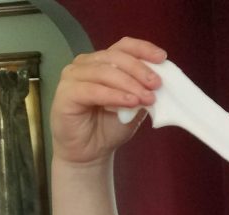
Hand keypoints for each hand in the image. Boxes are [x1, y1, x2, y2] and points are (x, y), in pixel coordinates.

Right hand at [50, 37, 165, 166]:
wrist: (90, 153)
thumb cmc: (109, 128)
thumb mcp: (134, 107)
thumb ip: (143, 92)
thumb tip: (159, 83)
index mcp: (103, 62)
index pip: (123, 46)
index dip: (143, 49)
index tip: (162, 58)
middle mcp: (87, 64)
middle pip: (115, 57)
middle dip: (139, 70)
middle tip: (157, 84)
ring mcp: (74, 76)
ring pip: (104, 72)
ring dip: (130, 84)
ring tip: (148, 98)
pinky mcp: (66, 93)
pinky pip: (93, 90)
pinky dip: (114, 95)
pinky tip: (130, 102)